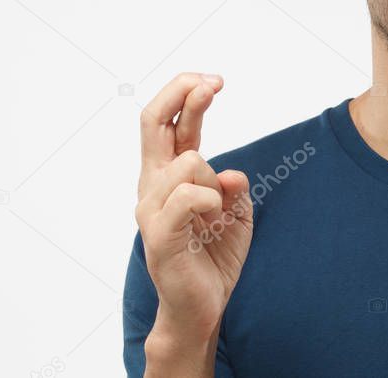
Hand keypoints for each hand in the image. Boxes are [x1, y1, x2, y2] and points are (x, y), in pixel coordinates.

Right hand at [135, 72, 252, 341]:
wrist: (201, 306)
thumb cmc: (215, 255)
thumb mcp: (236, 210)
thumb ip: (234, 185)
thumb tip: (230, 173)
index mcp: (168, 175)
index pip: (166, 121)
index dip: (186, 93)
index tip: (215, 80)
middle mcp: (152, 185)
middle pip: (152, 121)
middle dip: (182, 93)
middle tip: (214, 81)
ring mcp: (151, 208)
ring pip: (186, 161)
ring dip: (214, 178)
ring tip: (217, 212)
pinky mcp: (159, 234)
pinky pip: (188, 196)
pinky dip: (211, 199)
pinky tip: (215, 218)